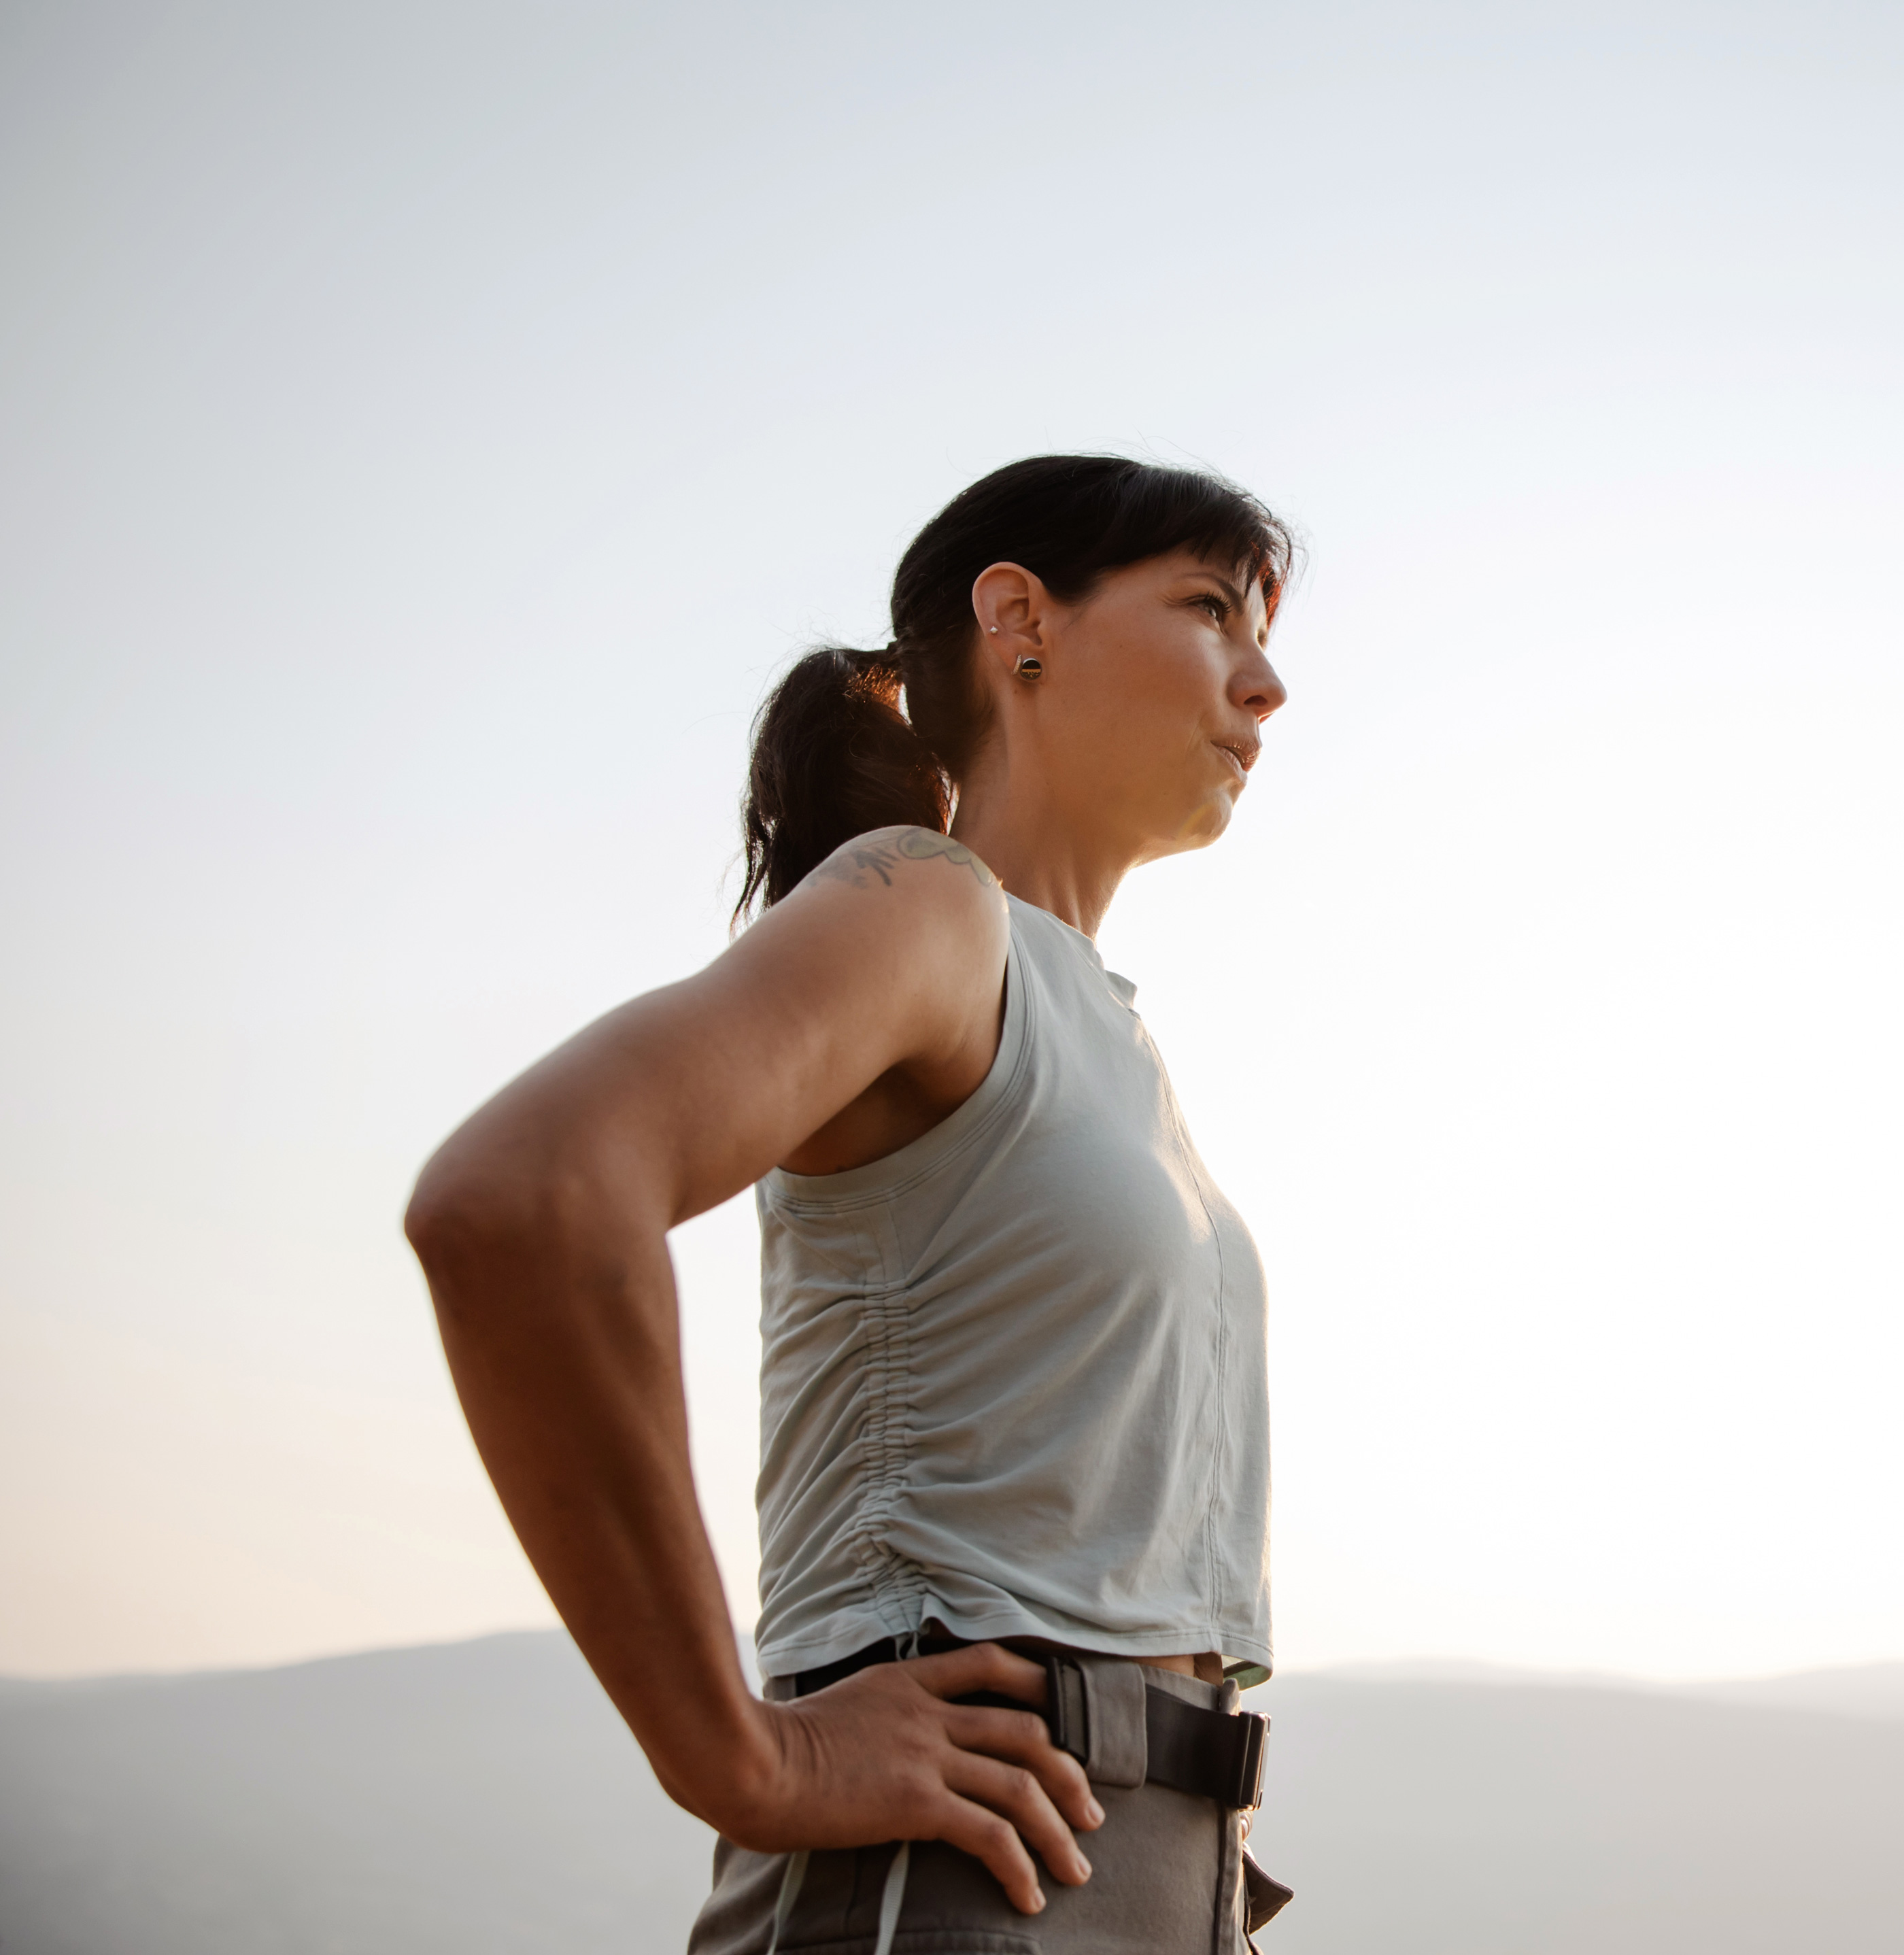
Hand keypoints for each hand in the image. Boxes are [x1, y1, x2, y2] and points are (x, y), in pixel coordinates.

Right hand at [717, 1643, 1103, 1914]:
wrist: (750, 1763)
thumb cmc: (775, 1746)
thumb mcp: (834, 1707)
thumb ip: (874, 1715)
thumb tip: (885, 1743)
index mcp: (905, 1681)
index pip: (989, 1663)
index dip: (1037, 1683)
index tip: (1064, 1716)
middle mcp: (926, 1712)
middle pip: (1025, 1729)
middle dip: (1069, 1773)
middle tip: (1089, 1812)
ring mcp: (924, 1754)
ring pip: (1020, 1785)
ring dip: (1059, 1830)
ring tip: (1077, 1868)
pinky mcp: (916, 1801)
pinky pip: (989, 1834)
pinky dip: (1020, 1866)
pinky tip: (1029, 1895)